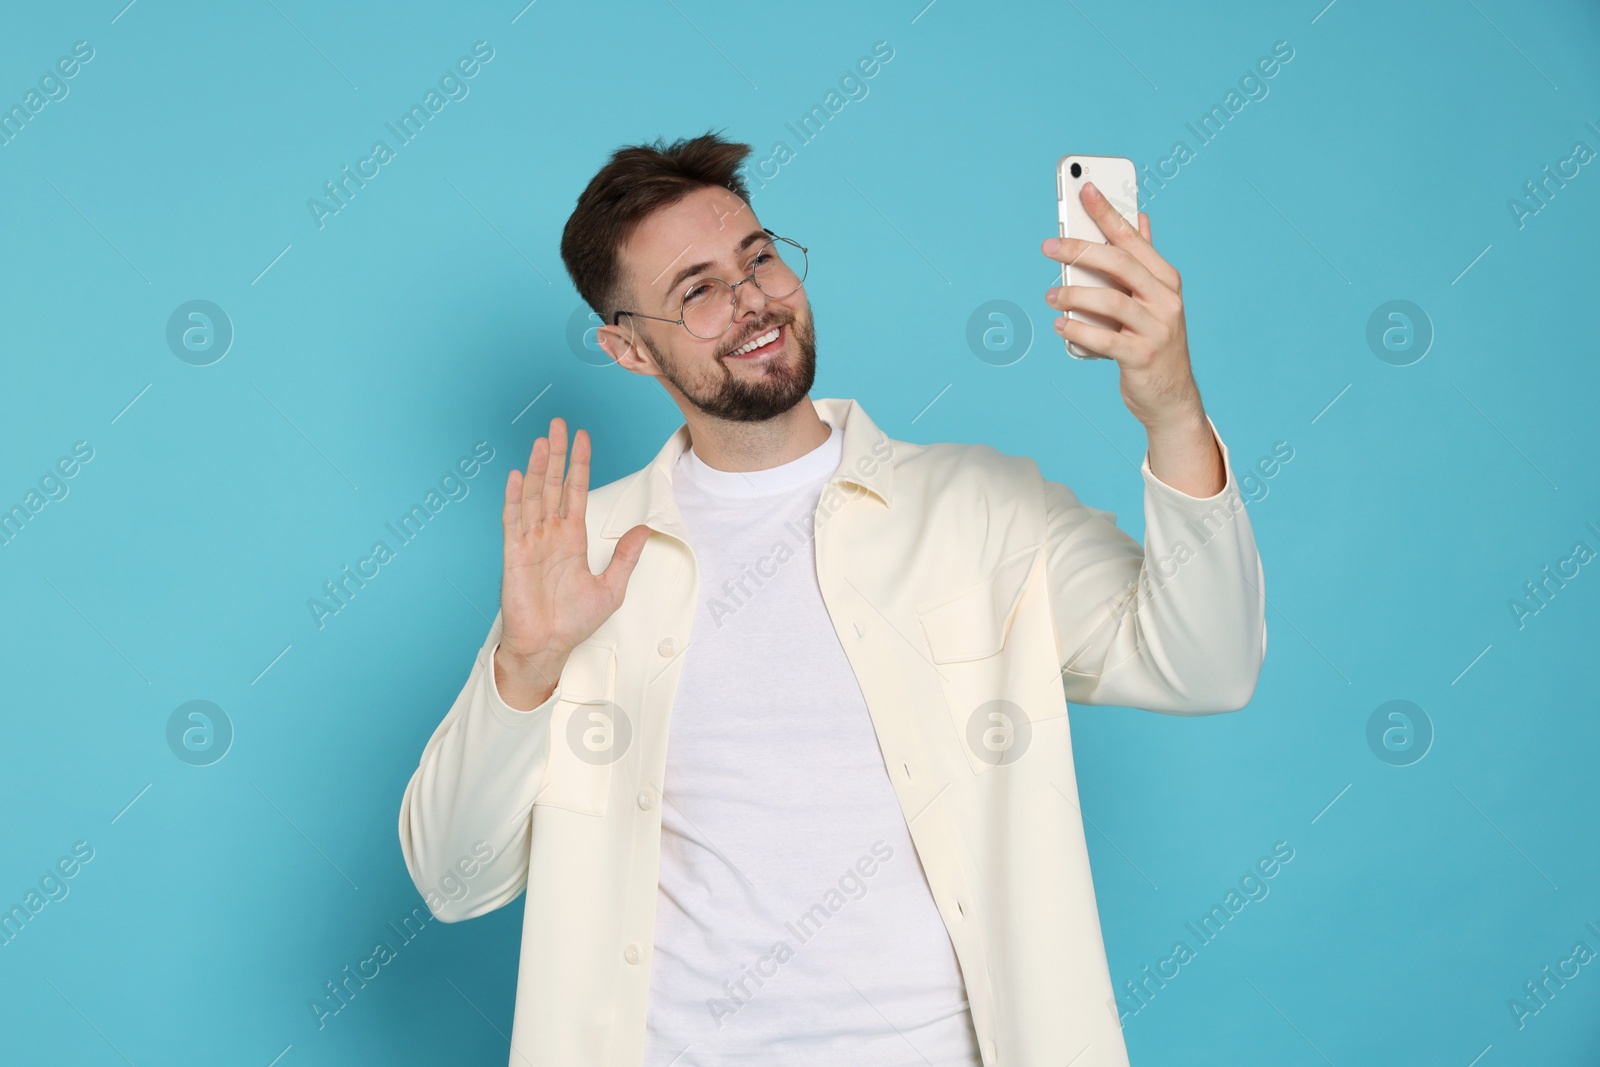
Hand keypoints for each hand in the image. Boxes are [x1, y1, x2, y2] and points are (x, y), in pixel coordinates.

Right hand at [496, 417, 650, 707]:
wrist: (547, 646)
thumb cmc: (573, 622)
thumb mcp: (611, 588)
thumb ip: (625, 557)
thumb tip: (644, 530)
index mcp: (573, 539)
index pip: (576, 492)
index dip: (579, 464)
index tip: (583, 438)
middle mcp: (550, 535)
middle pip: (553, 485)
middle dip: (557, 454)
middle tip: (559, 424)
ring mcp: (531, 542)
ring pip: (534, 496)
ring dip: (537, 468)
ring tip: (542, 441)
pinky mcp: (514, 555)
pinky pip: (513, 522)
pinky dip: (514, 499)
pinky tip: (516, 477)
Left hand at [1041, 181, 1201, 429]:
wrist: (1171, 397)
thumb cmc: (1153, 342)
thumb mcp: (1154, 299)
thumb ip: (1144, 261)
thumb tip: (1141, 218)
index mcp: (1165, 279)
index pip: (1132, 238)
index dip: (1108, 212)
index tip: (1084, 189)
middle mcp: (1165, 300)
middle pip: (1119, 264)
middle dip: (1081, 250)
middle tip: (1049, 246)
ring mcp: (1157, 329)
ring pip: (1111, 301)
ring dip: (1074, 295)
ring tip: (1050, 296)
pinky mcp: (1142, 357)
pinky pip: (1105, 339)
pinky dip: (1078, 330)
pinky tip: (1059, 325)